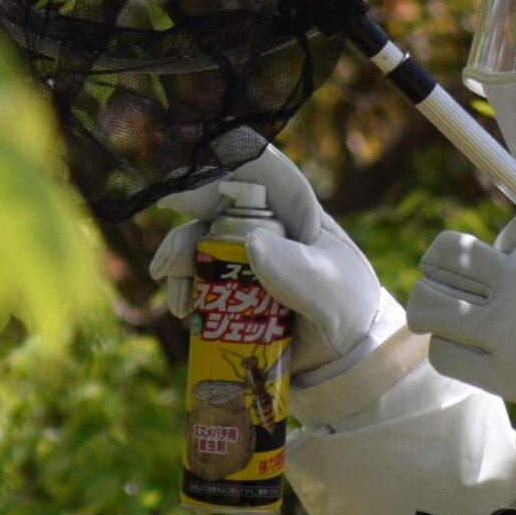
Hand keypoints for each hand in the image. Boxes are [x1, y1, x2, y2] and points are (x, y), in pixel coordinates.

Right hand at [148, 145, 385, 374]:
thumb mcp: (328, 291)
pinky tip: (183, 311)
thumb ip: (296, 268)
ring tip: (178, 300)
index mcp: (293, 208)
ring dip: (179, 263)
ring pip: (198, 239)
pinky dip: (183, 288)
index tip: (179, 185)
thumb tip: (250, 243)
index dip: (218, 161)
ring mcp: (244, 250)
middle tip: (167, 260)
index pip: (256, 170)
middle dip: (183, 221)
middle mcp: (264, 222)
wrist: (344, 353)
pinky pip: (197, 274)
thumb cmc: (348, 309)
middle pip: (213, 203)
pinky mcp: (231, 280)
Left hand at [406, 188, 515, 405]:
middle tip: (452, 279)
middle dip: (441, 263)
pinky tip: (463, 343)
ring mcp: (509, 326)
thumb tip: (509, 185)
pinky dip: (446, 346)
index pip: (487, 232)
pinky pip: (446, 356)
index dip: (495, 250)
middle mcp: (514, 274)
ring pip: (429, 307)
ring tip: (445, 310)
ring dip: (431, 304)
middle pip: (440, 257)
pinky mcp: (510, 373)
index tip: (509, 263)